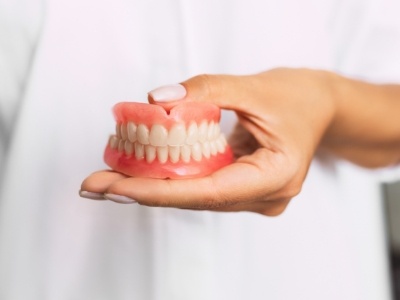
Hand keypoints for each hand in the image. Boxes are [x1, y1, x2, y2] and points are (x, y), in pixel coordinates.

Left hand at [80, 68, 399, 214]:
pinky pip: (202, 186)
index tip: (115, 188)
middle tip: (95, 184)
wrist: (320, 107)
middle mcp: (264, 196)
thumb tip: (157, 101)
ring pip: (195, 195)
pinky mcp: (243, 187)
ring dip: (152, 185)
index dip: (157, 191)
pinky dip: (171, 177)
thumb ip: (206, 90)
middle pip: (195, 198)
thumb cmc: (298, 97)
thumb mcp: (254, 86)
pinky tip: (140, 170)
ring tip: (108, 176)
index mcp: (275, 176)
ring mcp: (254, 196)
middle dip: (142, 190)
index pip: (208, 192)